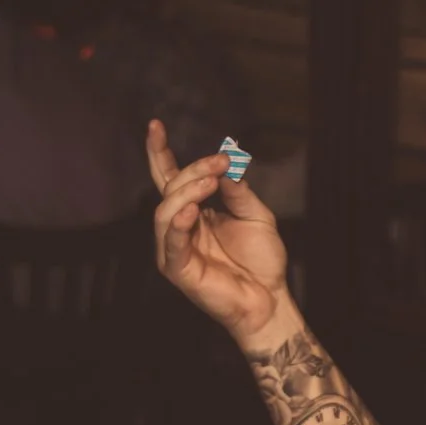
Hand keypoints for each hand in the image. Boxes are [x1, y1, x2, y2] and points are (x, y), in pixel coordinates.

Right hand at [146, 119, 291, 338]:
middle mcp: (180, 229)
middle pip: (171, 190)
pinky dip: (179, 224)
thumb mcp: (257, 216)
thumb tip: (225, 167)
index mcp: (195, 213)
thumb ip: (238, 192)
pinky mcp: (178, 270)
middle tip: (220, 164)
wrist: (270, 299)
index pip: (169, 178)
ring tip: (209, 182)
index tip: (155, 125)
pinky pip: (171, 243)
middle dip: (193, 171)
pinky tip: (193, 210)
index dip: (159, 153)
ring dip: (187, 192)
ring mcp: (176, 249)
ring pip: (166, 212)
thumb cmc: (263, 261)